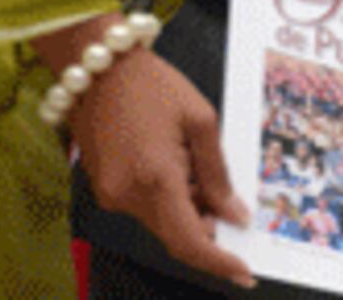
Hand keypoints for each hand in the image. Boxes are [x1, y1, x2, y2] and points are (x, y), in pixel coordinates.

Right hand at [38, 16, 252, 288]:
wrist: (97, 67)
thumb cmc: (154, 86)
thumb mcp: (201, 121)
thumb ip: (217, 175)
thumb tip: (234, 216)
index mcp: (156, 180)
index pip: (190, 241)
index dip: (218, 262)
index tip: (245, 274)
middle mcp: (127, 197)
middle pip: (175, 235)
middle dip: (207, 229)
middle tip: (229, 203)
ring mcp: (110, 195)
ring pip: (161, 222)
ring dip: (188, 210)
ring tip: (198, 166)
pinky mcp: (102, 188)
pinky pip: (143, 207)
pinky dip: (168, 199)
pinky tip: (178, 166)